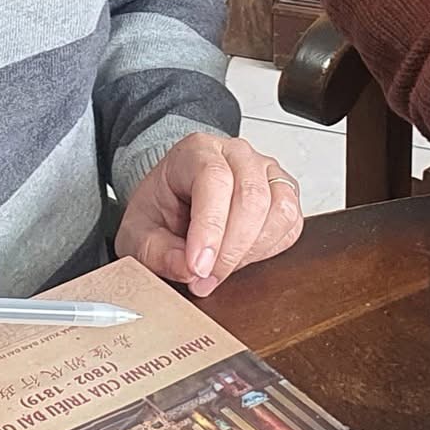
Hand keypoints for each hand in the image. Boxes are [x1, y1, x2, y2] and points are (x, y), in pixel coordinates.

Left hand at [116, 134, 303, 297]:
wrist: (177, 198)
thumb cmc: (162, 208)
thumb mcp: (138, 232)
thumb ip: (156, 252)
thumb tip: (189, 269)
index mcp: (197, 151)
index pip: (214, 180)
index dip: (209, 227)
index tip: (198, 266)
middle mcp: (237, 154)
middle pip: (251, 197)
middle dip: (231, 249)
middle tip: (206, 278)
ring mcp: (266, 171)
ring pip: (279, 210)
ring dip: (252, 250)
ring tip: (222, 267)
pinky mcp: (284, 192)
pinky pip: (291, 224)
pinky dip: (269, 250)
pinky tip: (242, 256)